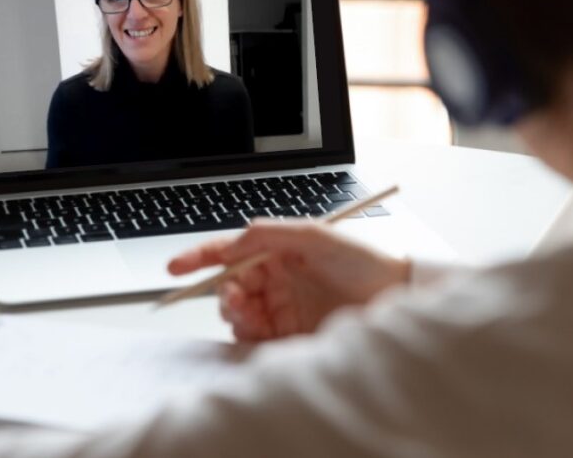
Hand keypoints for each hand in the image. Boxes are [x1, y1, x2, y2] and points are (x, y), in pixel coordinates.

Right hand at [167, 219, 410, 341]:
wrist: (396, 300)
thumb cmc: (364, 263)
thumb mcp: (316, 236)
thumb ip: (270, 233)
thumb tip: (234, 239)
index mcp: (277, 252)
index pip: (228, 252)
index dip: (199, 258)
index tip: (176, 268)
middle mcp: (275, 280)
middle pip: (228, 286)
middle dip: (222, 292)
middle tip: (235, 298)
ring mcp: (280, 309)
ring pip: (236, 314)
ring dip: (234, 314)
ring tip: (250, 314)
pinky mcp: (288, 337)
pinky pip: (253, 339)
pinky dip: (247, 336)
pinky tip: (260, 331)